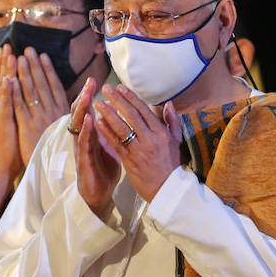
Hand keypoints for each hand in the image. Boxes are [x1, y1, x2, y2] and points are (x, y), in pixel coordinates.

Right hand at [0, 43, 24, 179]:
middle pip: (2, 80)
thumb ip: (16, 107)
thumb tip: (23, 96)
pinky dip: (6, 91)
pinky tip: (7, 79)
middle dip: (5, 62)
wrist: (2, 162)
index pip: (5, 81)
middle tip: (7, 44)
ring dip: (5, 70)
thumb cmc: (12, 144)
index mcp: (3, 105)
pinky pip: (5, 104)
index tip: (11, 50)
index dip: (7, 66)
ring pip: (3, 88)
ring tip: (8, 54)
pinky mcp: (3, 122)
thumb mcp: (16, 121)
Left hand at [10, 46, 69, 164]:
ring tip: (19, 57)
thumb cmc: (63, 154)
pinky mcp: (27, 127)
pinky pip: (20, 106)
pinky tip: (11, 79)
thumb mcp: (72, 132)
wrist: (54, 173)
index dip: (48, 70)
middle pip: (42, 85)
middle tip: (28, 49)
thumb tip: (82, 101)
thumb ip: (74, 115)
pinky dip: (15, 92)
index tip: (43, 56)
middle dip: (35, 66)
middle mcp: (52, 113)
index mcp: (62, 113)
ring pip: (31, 92)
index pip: (54, 87)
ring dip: (25, 73)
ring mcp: (39, 119)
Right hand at [70, 78, 120, 216]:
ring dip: (82, 110)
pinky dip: (86, 130)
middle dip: (85, 97)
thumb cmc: (104, 168)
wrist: (98, 193)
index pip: (90, 110)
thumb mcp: (111, 145)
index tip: (95, 80)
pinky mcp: (84, 160)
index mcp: (92, 133)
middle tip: (90, 82)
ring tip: (86, 95)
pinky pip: (84, 143)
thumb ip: (114, 129)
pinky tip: (89, 120)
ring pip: (80, 126)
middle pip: (82, 114)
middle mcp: (85, 138)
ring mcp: (82, 149)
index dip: (91, 96)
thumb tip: (123, 113)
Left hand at [94, 84, 180, 202]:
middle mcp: (150, 139)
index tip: (121, 87)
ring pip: (121, 127)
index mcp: (161, 132)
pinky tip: (98, 122)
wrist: (167, 189)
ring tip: (98, 103)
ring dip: (108, 113)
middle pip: (131, 115)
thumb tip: (168, 104)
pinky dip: (106, 131)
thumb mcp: (177, 141)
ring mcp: (139, 150)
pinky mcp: (129, 160)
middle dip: (117, 100)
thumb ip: (172, 121)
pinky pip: (116, 143)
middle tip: (106, 89)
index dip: (131, 97)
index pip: (144, 110)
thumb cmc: (172, 164)